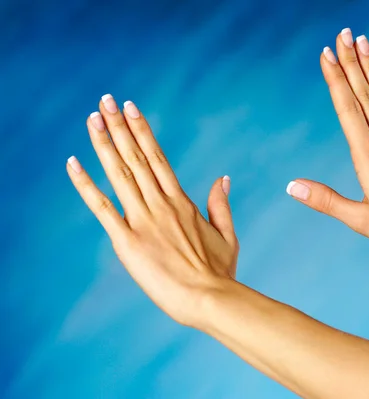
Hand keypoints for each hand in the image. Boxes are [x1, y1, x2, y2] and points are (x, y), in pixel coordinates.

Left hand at [66, 95, 237, 326]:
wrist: (210, 299)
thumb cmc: (220, 271)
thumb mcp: (227, 234)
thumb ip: (221, 204)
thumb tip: (223, 177)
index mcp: (182, 202)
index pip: (158, 157)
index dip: (142, 131)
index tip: (131, 108)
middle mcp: (161, 204)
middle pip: (136, 157)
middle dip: (119, 127)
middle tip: (105, 100)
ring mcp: (143, 221)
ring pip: (120, 174)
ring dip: (104, 144)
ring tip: (92, 119)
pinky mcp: (127, 242)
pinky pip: (102, 208)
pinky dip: (86, 185)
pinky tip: (73, 163)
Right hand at [287, 30, 368, 254]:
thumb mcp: (361, 220)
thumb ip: (326, 200)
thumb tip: (292, 186)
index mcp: (368, 158)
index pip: (348, 110)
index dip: (336, 80)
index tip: (326, 55)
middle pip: (365, 96)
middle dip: (351, 64)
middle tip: (342, 35)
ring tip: (364, 43)